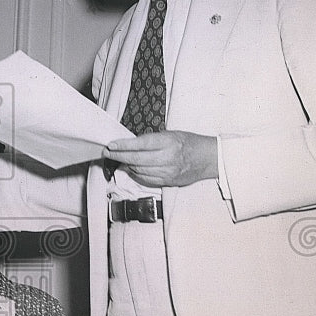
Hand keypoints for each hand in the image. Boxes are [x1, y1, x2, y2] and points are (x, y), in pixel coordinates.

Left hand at [103, 131, 217, 187]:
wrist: (208, 158)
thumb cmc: (189, 142)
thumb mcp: (171, 134)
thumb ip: (151, 140)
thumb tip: (130, 144)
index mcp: (168, 142)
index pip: (140, 144)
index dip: (123, 145)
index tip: (110, 145)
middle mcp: (167, 158)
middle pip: (136, 159)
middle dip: (119, 156)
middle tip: (108, 152)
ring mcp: (168, 172)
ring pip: (139, 170)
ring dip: (126, 164)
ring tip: (118, 158)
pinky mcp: (168, 181)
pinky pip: (146, 179)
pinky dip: (136, 173)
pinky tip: (131, 167)